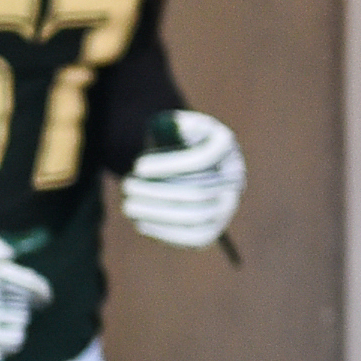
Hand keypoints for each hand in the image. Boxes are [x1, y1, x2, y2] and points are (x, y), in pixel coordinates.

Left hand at [120, 109, 244, 247]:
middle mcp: (234, 177)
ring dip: (158, 213)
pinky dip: (167, 233)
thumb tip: (170, 133)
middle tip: (126, 186)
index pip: (201, 158)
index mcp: (225, 145)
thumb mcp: (169, 123)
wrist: (183, 163)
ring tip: (128, 205)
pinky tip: (140, 223)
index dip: (169, 164)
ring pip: (196, 217)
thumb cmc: (171, 137)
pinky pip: (195, 238)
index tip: (138, 166)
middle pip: (198, 191)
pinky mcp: (215, 228)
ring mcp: (228, 206)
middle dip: (157, 191)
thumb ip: (169, 125)